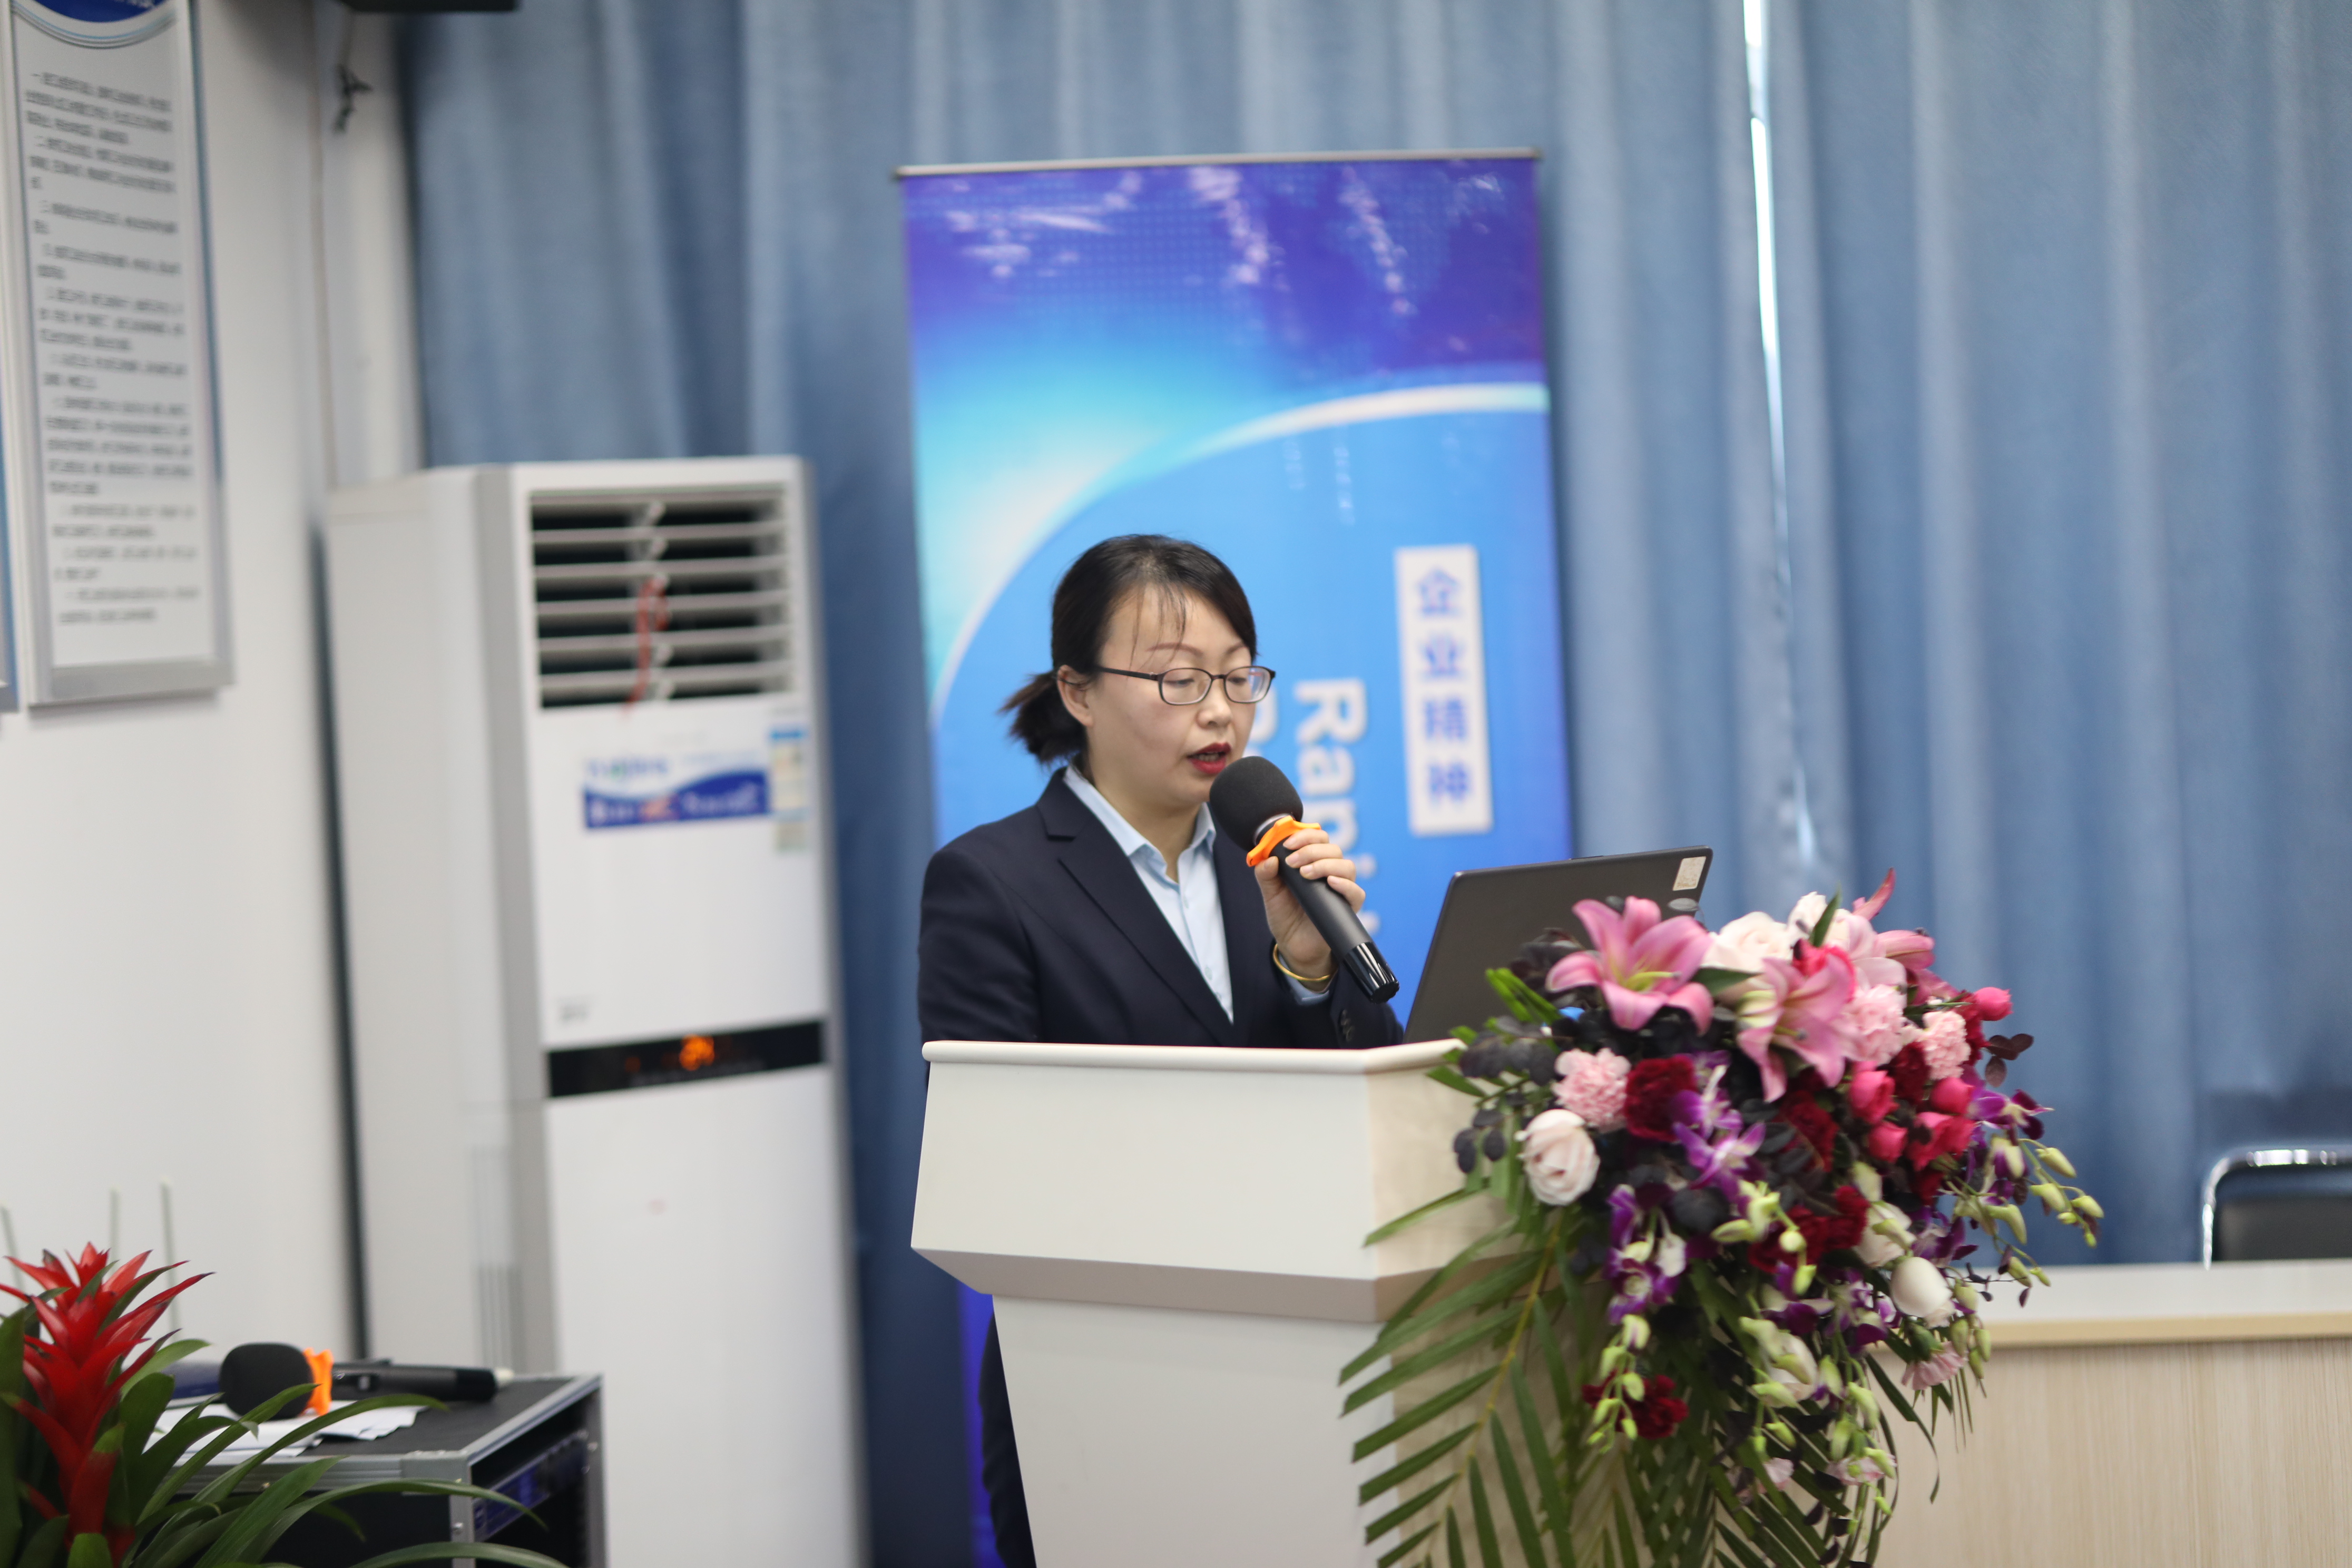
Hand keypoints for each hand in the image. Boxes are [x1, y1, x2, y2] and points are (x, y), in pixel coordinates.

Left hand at [1252, 826, 1364, 984]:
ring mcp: (1341, 889)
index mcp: (1313, 862)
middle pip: (1333, 849)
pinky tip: (1331, 883)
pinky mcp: (1348, 908)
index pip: (1319, 838)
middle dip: (1311, 851)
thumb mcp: (1270, 893)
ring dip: (1326, 864)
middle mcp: (1330, 872)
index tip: (1288, 844)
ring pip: (1346, 866)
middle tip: (1292, 862)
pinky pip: (1357, 892)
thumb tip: (1269, 858)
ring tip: (1305, 874)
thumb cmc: (1285, 915)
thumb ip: (1266, 875)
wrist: (1293, 945)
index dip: (1306, 835)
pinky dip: (1346, 885)